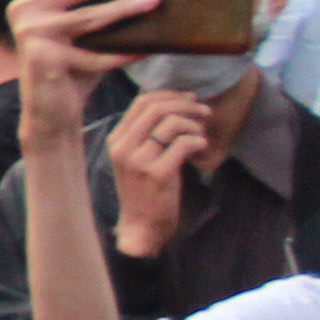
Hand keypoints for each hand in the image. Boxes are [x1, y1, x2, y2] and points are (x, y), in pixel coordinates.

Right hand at [9, 0, 147, 115]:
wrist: (50, 110)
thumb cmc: (71, 63)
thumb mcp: (74, 26)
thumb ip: (89, 1)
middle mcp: (26, 9)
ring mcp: (33, 34)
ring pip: (90, 16)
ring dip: (127, 7)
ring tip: (155, 1)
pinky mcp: (45, 60)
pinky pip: (96, 55)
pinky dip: (125, 53)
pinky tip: (147, 50)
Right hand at [106, 88, 214, 255]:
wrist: (141, 224)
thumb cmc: (142, 189)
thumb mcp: (134, 158)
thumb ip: (143, 133)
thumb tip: (172, 102)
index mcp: (116, 140)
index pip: (142, 102)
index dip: (170, 95)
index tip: (188, 99)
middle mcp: (123, 148)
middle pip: (157, 109)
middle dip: (186, 105)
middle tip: (203, 111)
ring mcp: (138, 161)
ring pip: (171, 124)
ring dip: (194, 125)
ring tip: (201, 135)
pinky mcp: (157, 174)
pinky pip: (183, 144)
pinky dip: (198, 141)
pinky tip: (201, 148)